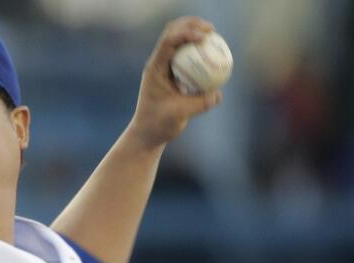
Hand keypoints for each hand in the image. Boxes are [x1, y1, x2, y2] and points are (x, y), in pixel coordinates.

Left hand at [128, 16, 222, 148]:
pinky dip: (201, 53)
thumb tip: (218, 94)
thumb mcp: (178, 115)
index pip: (169, 42)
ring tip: (214, 36)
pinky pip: (189, 58)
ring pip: (180, 43)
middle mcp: (159, 64)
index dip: (186, 33)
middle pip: (173, 33)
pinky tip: (216, 55)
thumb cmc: (159, 125)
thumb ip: (198, 104)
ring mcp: (166, 68)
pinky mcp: (175, 75)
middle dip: (192, 25)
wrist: (148, 134)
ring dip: (196, 35)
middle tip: (212, 30)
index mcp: (155, 69)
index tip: (205, 37)